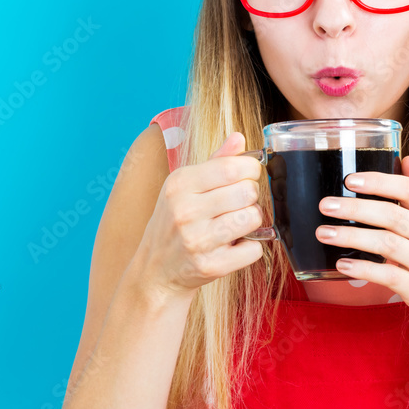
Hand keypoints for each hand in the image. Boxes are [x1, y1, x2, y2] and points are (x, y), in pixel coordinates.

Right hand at [131, 132, 265, 302]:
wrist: (154, 272)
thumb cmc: (174, 222)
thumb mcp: (185, 187)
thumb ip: (216, 161)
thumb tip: (239, 137)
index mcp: (180, 184)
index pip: (233, 167)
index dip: (251, 170)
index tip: (248, 176)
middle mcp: (185, 211)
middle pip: (248, 192)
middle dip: (250, 197)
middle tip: (238, 204)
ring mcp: (197, 241)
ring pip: (253, 218)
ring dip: (252, 221)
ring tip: (235, 224)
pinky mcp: (210, 267)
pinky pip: (254, 250)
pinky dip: (251, 247)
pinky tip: (234, 246)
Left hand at [316, 155, 408, 337]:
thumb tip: (406, 159)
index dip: (380, 182)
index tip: (351, 180)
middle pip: (394, 215)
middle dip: (357, 208)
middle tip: (327, 205)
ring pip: (388, 245)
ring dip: (353, 237)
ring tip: (325, 232)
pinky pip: (389, 277)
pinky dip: (365, 270)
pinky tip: (343, 264)